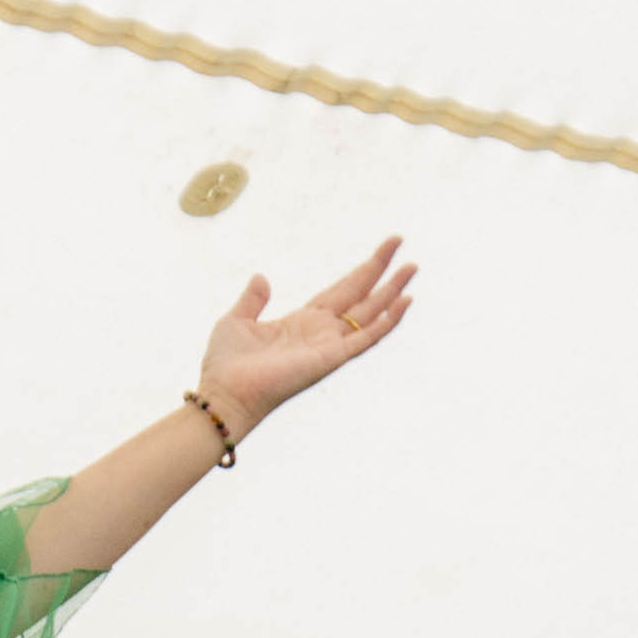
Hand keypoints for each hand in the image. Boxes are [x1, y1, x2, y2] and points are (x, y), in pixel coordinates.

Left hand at [195, 240, 416, 435]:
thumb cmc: (227, 364)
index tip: (380, 251)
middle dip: (380, 268)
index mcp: (303, 321)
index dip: (360, 270)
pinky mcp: (333, 357)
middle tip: (400, 244)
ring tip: (411, 267)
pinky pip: (367, 337)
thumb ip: (253, 299)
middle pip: (360, 293)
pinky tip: (404, 302)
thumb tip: (261, 277)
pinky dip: (388, 321)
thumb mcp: (236, 320)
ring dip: (392, 290)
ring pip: (371, 311)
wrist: (226, 393)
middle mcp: (323, 331)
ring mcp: (331, 344)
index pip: (341, 290)